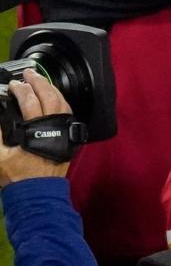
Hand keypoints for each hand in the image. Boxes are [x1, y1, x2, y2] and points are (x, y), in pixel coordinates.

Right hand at [0, 70, 70, 186]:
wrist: (36, 192)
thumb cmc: (17, 175)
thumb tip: (0, 118)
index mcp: (35, 129)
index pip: (29, 101)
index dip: (20, 90)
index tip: (13, 85)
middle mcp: (53, 127)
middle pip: (49, 97)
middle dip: (39, 82)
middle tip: (30, 73)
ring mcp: (64, 132)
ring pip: (62, 104)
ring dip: (52, 90)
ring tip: (42, 81)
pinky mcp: (69, 138)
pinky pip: (67, 113)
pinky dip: (61, 102)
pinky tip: (55, 98)